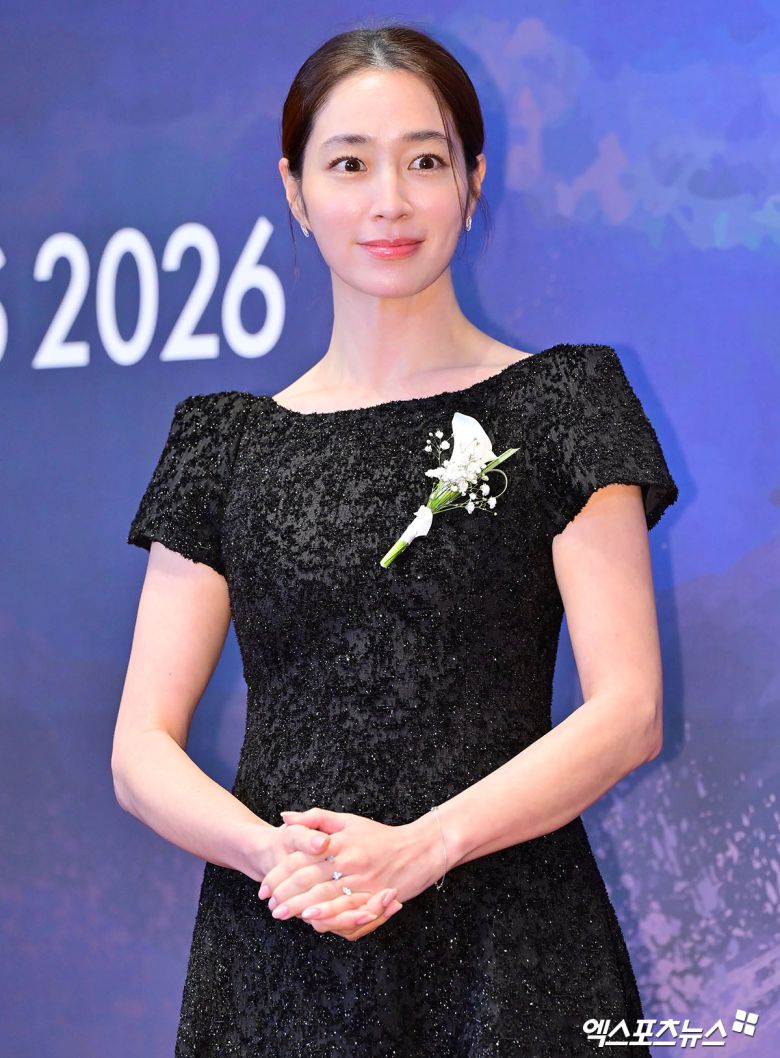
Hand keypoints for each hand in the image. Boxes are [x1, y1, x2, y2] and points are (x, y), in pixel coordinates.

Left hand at [258, 807, 443, 939]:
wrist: (420, 848)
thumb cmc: (380, 836)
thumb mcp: (348, 821)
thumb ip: (316, 819)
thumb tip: (284, 817)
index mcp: (340, 842)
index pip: (302, 857)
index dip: (280, 872)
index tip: (265, 885)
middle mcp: (349, 860)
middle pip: (309, 878)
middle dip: (285, 893)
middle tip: (269, 904)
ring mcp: (362, 880)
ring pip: (325, 895)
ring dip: (301, 907)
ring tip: (283, 914)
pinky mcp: (375, 896)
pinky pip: (348, 908)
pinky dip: (329, 915)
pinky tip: (314, 920)